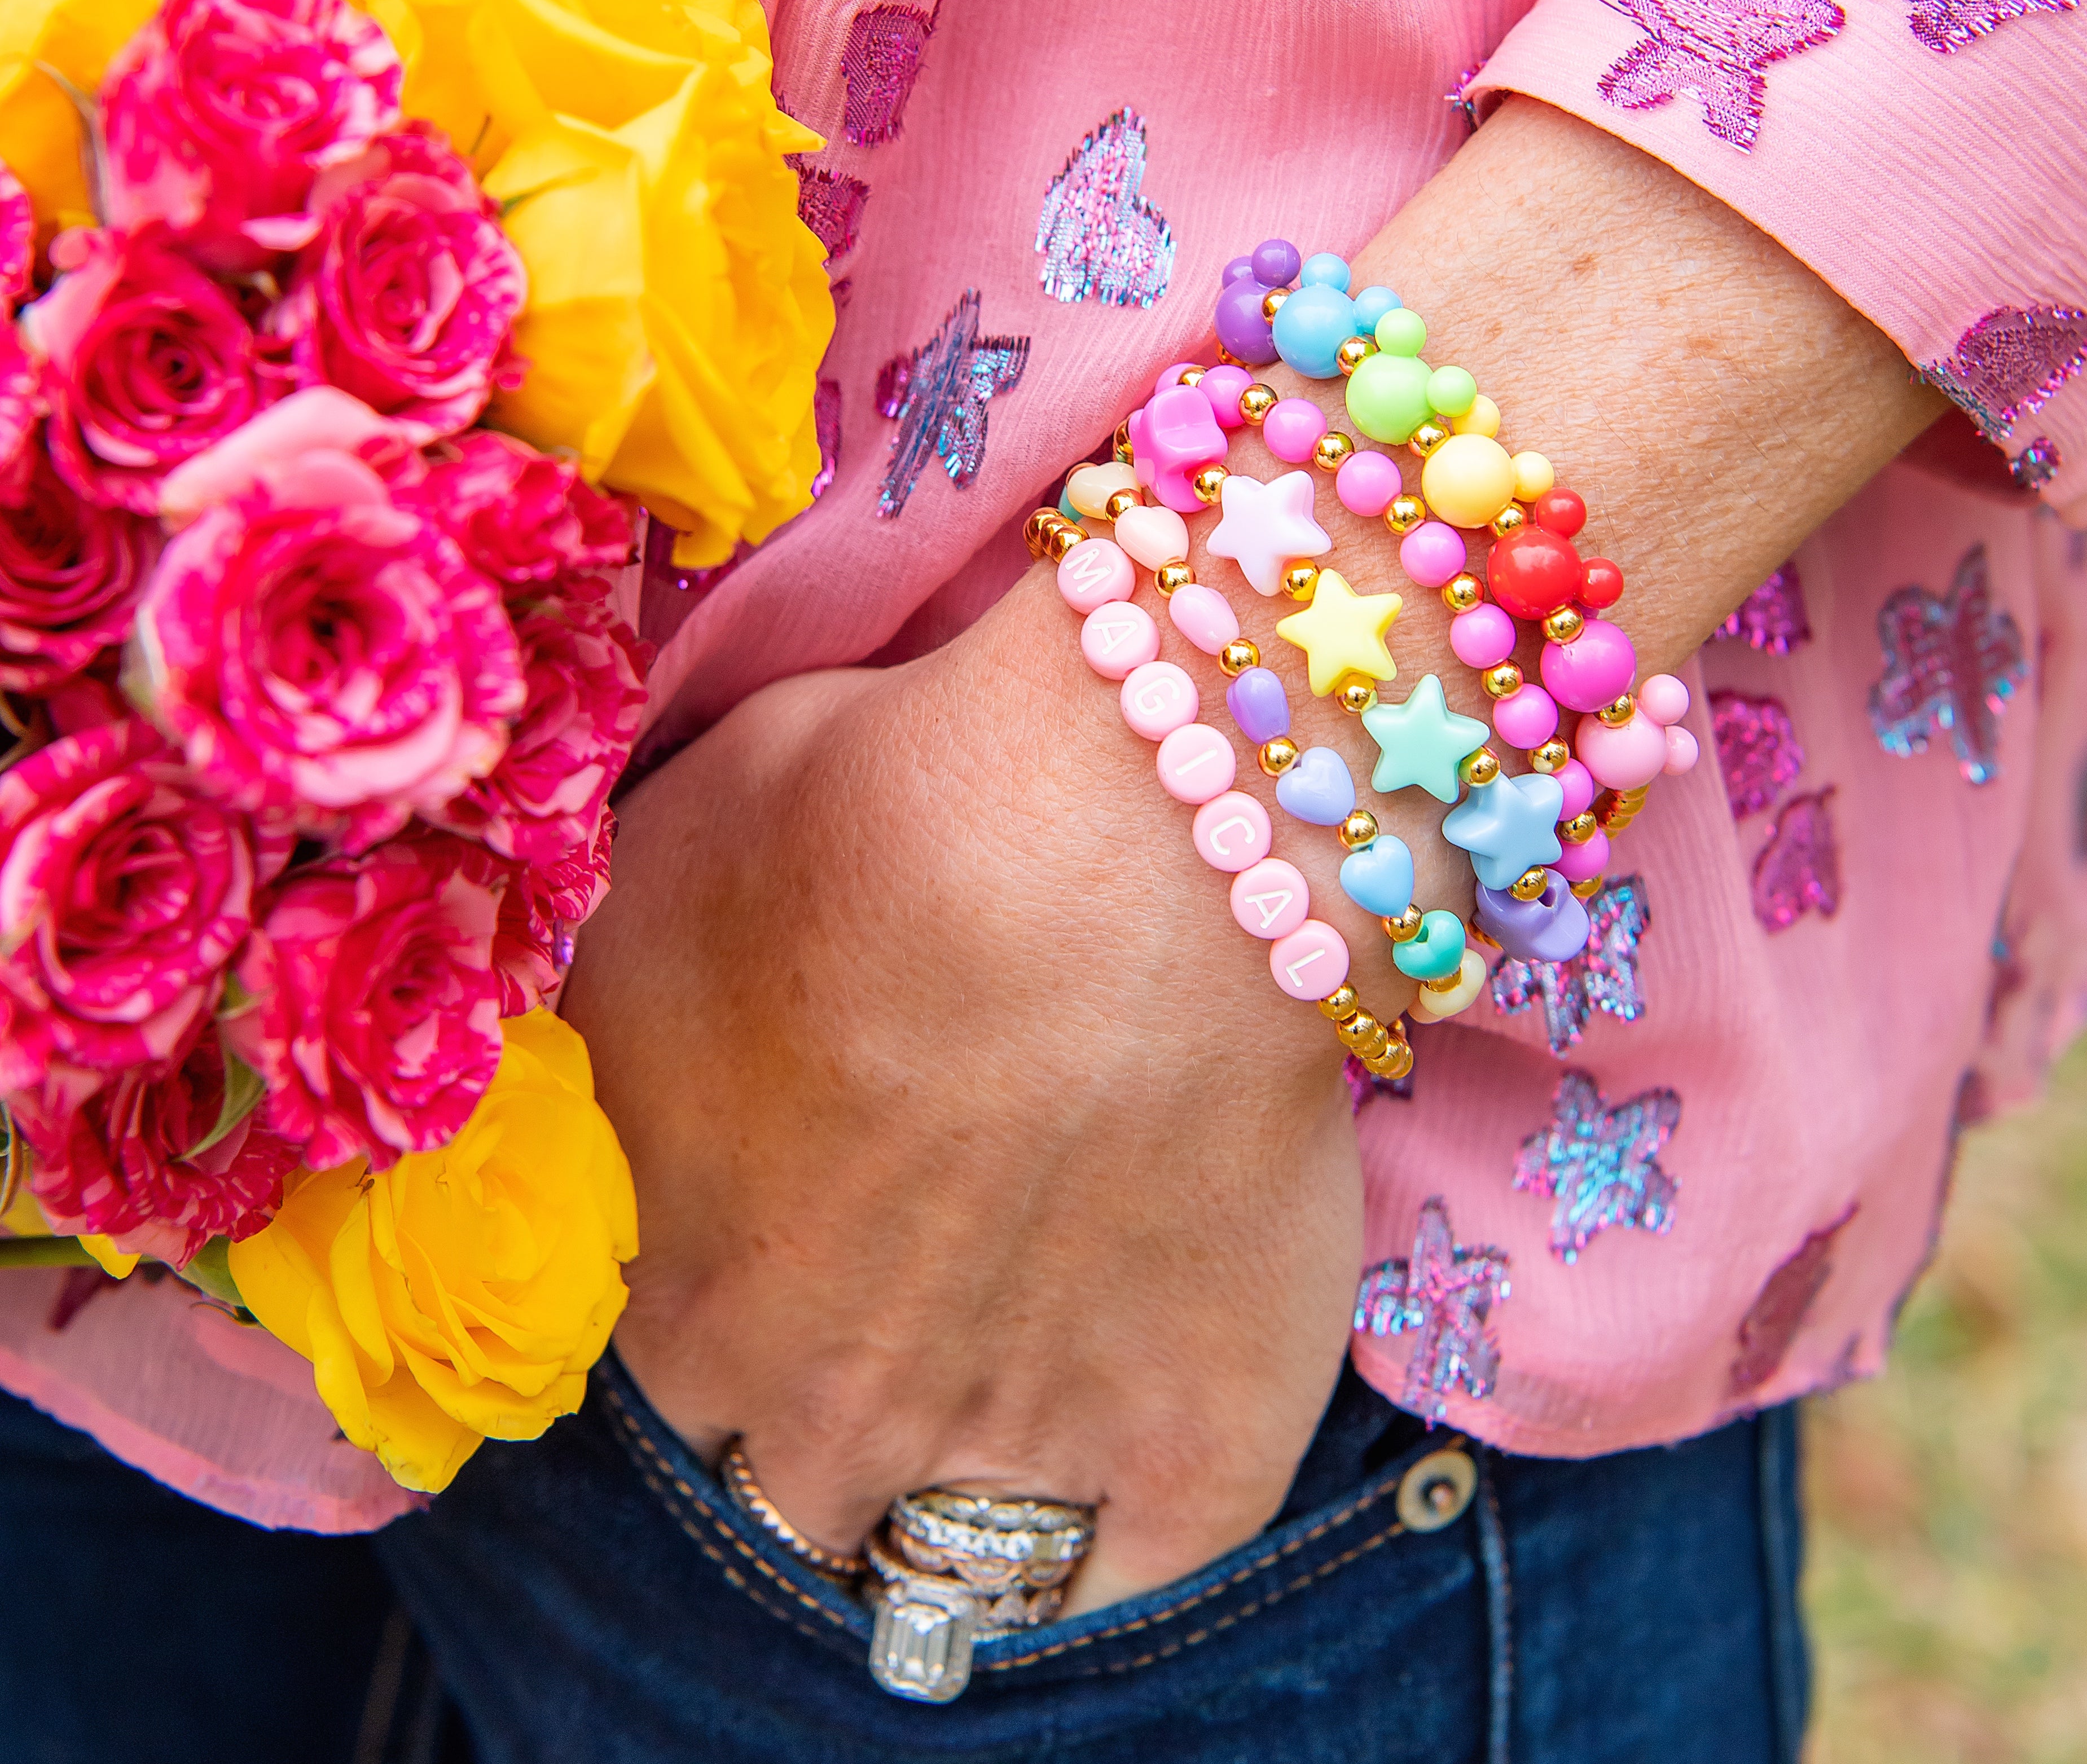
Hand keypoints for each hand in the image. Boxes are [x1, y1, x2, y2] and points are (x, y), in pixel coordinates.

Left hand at [562, 614, 1372, 1614]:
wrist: (1121, 840)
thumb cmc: (869, 824)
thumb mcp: (650, 883)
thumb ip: (607, 1026)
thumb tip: (585, 1054)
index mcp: (679, 1298)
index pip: (672, 1374)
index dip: (738, 1295)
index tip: (798, 1218)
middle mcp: (824, 1413)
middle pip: (796, 1483)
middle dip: (829, 1404)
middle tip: (909, 1277)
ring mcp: (1013, 1446)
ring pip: (950, 1549)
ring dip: (963, 1472)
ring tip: (1021, 1346)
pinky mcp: (1195, 1444)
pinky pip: (1127, 1568)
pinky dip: (1118, 1518)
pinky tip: (1126, 1419)